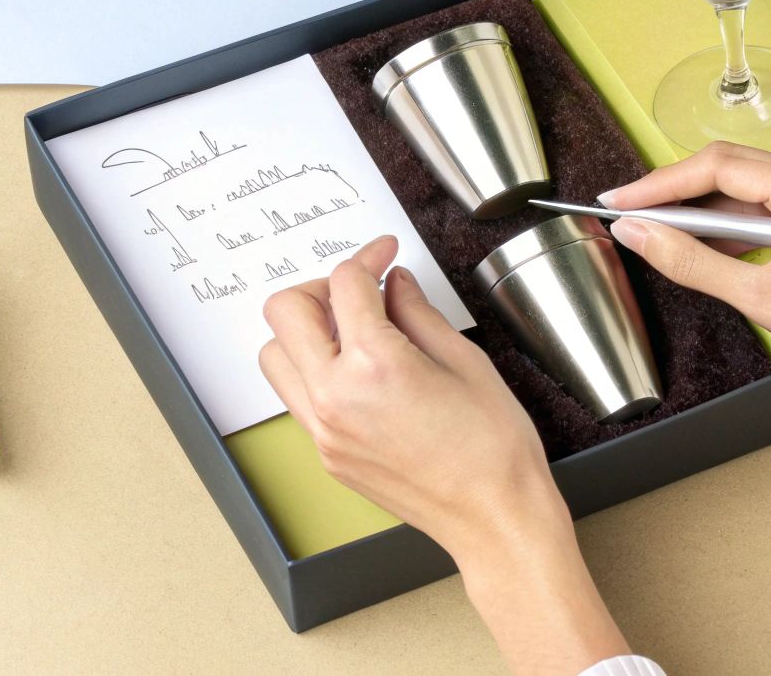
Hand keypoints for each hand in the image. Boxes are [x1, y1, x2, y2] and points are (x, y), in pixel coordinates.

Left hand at [260, 236, 629, 673]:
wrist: (494, 518)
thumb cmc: (494, 447)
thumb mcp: (464, 360)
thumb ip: (417, 313)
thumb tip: (393, 283)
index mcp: (374, 365)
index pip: (346, 284)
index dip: (367, 256)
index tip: (385, 253)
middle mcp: (335, 398)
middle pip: (286, 312)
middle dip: (321, 288)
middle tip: (360, 289)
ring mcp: (324, 431)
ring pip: (275, 357)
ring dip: (305, 332)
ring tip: (352, 331)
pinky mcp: (327, 455)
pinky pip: (296, 397)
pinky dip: (314, 371)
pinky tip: (358, 371)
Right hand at [601, 142, 770, 444]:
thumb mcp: (766, 300)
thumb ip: (694, 262)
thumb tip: (642, 235)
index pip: (717, 167)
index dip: (659, 183)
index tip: (619, 200)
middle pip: (734, 168)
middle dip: (678, 193)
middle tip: (631, 215)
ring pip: (755, 186)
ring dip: (710, 210)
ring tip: (667, 238)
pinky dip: (743, 222)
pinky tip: (719, 246)